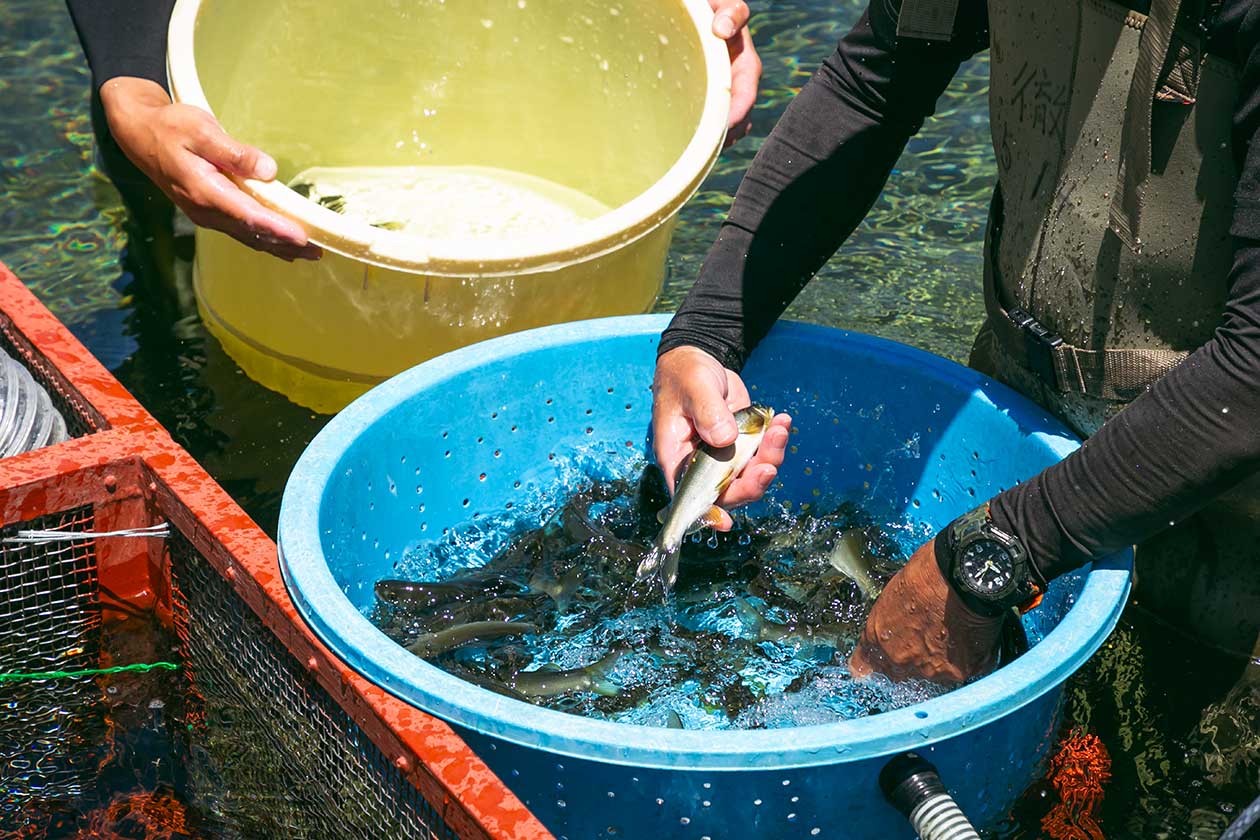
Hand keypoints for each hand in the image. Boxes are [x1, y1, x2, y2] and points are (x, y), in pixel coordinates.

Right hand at [100, 77, 320, 261]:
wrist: (139, 134)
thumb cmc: (171, 127)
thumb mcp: (202, 130)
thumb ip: (234, 152)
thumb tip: (267, 171)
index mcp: (206, 191)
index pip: (249, 216)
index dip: (278, 229)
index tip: (302, 237)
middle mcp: (206, 210)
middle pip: (252, 233)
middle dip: (285, 244)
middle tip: (318, 252)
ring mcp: (206, 214)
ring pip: (247, 237)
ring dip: (277, 247)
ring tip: (306, 254)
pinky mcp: (208, 212)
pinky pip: (239, 232)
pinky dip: (262, 240)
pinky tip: (279, 246)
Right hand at [652, 345, 791, 528]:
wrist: (700, 359)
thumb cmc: (686, 375)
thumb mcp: (694, 388)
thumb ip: (707, 413)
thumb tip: (725, 439)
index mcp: (678, 457)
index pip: (690, 496)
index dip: (708, 513)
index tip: (726, 521)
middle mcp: (701, 464)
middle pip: (728, 491)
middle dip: (751, 483)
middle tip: (768, 464)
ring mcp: (723, 456)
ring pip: (750, 475)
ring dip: (769, 458)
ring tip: (780, 430)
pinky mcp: (742, 444)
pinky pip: (761, 455)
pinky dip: (775, 442)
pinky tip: (782, 422)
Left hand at [708, 0, 760, 146]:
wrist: (698, 18)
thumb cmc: (710, 9)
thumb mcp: (722, 5)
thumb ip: (730, 11)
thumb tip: (722, 30)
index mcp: (746, 66)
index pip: (746, 99)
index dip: (735, 117)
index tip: (720, 130)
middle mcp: (740, 86)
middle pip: (740, 121)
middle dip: (725, 137)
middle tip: (702, 151)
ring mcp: (727, 96)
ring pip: (730, 130)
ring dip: (717, 143)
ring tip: (697, 154)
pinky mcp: (714, 103)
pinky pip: (716, 128)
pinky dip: (707, 140)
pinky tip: (692, 146)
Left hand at [848, 539, 1003, 684]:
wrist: (961, 575)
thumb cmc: (927, 574)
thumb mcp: (893, 595)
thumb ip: (890, 621)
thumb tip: (897, 626)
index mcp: (877, 636)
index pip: (865, 665)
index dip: (872, 664)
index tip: (872, 666)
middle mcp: (899, 659)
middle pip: (900, 673)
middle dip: (909, 661)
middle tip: (926, 637)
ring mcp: (930, 670)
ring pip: (933, 674)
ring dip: (940, 660)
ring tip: (953, 631)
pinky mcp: (959, 672)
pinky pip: (962, 671)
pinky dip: (967, 659)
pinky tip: (971, 636)